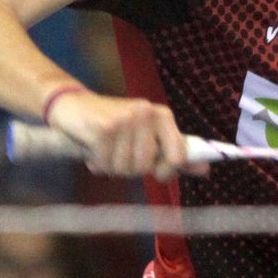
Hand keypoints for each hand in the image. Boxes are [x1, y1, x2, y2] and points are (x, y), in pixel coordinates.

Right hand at [46, 88, 202, 180]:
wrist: (71, 104)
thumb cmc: (113, 126)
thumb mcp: (147, 136)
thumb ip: (176, 153)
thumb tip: (206, 170)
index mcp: (162, 116)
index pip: (179, 155)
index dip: (167, 171)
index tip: (157, 173)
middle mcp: (146, 114)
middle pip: (146, 167)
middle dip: (129, 168)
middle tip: (118, 153)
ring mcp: (125, 120)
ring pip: (125, 169)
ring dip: (111, 166)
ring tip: (104, 148)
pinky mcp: (103, 128)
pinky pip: (106, 165)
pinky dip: (96, 163)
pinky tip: (91, 147)